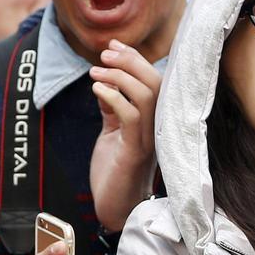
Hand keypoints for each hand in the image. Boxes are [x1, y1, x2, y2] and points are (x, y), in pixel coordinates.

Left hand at [88, 39, 159, 229]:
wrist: (114, 209)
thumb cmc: (114, 171)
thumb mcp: (112, 133)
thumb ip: (112, 108)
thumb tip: (105, 83)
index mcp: (154, 120)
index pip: (154, 80)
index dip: (135, 59)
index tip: (113, 45)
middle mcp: (158, 127)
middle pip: (156, 82)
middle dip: (130, 61)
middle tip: (104, 53)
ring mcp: (150, 140)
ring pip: (147, 96)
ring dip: (120, 77)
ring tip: (95, 71)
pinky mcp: (136, 152)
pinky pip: (132, 118)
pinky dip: (115, 98)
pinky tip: (96, 90)